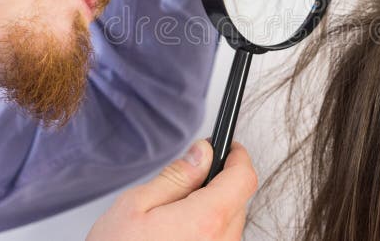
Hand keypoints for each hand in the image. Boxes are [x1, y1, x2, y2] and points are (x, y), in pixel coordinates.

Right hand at [86, 140, 257, 240]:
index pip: (243, 178)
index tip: (229, 147)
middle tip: (185, 184)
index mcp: (205, 220)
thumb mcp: (135, 206)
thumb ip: (175, 176)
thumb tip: (202, 154)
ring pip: (229, 223)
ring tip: (172, 219)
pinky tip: (177, 236)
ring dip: (211, 212)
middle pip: (237, 200)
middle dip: (218, 184)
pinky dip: (205, 233)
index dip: (237, 156)